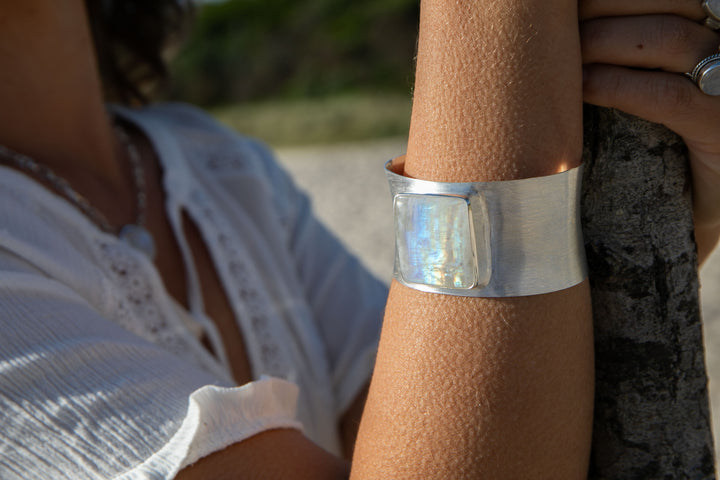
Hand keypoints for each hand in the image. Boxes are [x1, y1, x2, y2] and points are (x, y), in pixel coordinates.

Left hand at [580, 0, 719, 259]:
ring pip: (669, 38)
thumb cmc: (651, 157)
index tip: (568, 3)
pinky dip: (616, 85)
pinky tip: (581, 87)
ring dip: (603, 39)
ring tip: (558, 55)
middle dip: (605, 6)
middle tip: (556, 23)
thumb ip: (622, 60)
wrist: (682, 222)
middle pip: (671, 3)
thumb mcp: (641, 97)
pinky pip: (665, 96)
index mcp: (709, 36)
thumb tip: (563, 34)